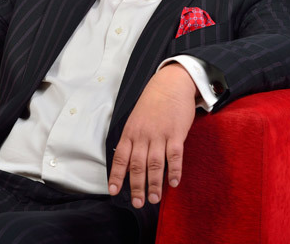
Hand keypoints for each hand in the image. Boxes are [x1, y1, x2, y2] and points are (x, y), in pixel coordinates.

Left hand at [108, 63, 196, 207]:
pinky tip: (174, 183)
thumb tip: (129, 163)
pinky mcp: (176, 133)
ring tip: (153, 199)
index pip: (120, 158)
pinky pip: (174, 155)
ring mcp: (159, 134)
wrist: (170, 85)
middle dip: (136, 186)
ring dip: (154, 183)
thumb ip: (133, 140)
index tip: (113, 191)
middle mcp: (142, 135)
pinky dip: (174, 170)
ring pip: (154, 163)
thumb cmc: (152, 104)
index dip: (116, 176)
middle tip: (137, 203)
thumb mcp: (136, 120)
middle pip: (137, 165)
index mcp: (130, 132)